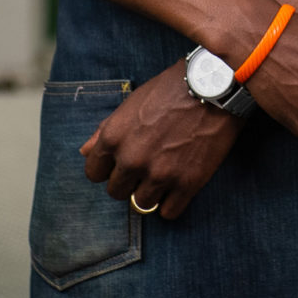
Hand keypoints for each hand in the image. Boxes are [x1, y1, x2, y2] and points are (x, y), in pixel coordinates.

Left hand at [81, 67, 240, 218]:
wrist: (213, 86)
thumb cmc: (169, 90)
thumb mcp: (131, 104)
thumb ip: (105, 131)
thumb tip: (85, 152)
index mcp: (113, 138)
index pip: (94, 174)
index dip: (107, 170)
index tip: (121, 165)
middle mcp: (132, 160)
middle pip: (116, 192)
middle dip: (128, 182)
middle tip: (146, 168)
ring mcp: (160, 174)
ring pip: (141, 204)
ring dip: (150, 193)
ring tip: (164, 175)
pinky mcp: (187, 183)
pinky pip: (169, 212)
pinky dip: (172, 203)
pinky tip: (178, 186)